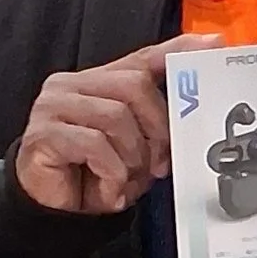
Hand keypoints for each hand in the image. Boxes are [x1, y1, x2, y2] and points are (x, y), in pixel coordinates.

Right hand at [13, 36, 213, 216]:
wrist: (53, 211)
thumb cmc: (94, 175)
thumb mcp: (135, 146)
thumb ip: (156, 123)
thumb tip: (194, 106)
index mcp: (97, 81)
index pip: (142, 59)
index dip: (177, 52)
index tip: (213, 46)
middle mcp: (72, 84)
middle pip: (133, 87)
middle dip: (157, 130)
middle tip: (159, 165)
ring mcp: (53, 106)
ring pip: (116, 116)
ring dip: (132, 157)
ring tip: (127, 181)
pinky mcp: (43, 133)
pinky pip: (94, 144)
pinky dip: (111, 172)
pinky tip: (109, 189)